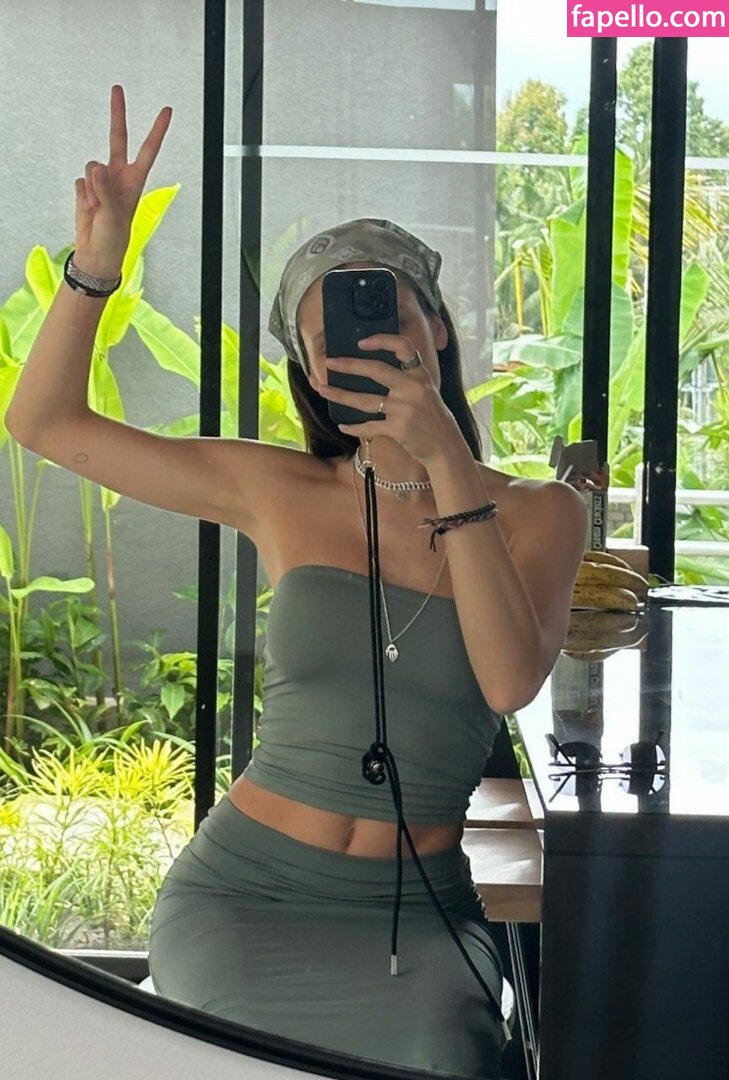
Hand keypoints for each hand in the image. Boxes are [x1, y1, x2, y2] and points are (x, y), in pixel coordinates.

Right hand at [74, 84, 172, 275]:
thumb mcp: (114, 214)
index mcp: (135, 180)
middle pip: (117, 138)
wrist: (96, 251)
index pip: (148, 150)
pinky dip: (81, 194)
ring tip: (97, 207)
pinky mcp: (86, 187)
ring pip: (91, 166)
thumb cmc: (114, 237)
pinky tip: (88, 208)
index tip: (166, 111)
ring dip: (90, 187)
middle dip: (117, 114)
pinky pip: (80, 181)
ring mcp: (102, 180)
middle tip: (117, 88)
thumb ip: (104, 189)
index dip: (156, 130)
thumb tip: (95, 169)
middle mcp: (119, 176)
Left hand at [320, 333, 461, 464]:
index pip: (403, 347)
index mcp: (420, 375)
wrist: (445, 446)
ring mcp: (405, 408)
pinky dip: (355, 427)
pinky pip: (370, 426)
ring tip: (323, 390)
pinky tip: (343, 425)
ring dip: (341, 395)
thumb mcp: (426, 391)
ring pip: (366, 400)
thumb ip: (407, 379)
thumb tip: (374, 369)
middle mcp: (412, 388)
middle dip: (349, 365)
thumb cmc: (432, 418)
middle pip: (376, 370)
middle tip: (330, 363)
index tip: (361, 342)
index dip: (381, 340)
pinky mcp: (398, 428)